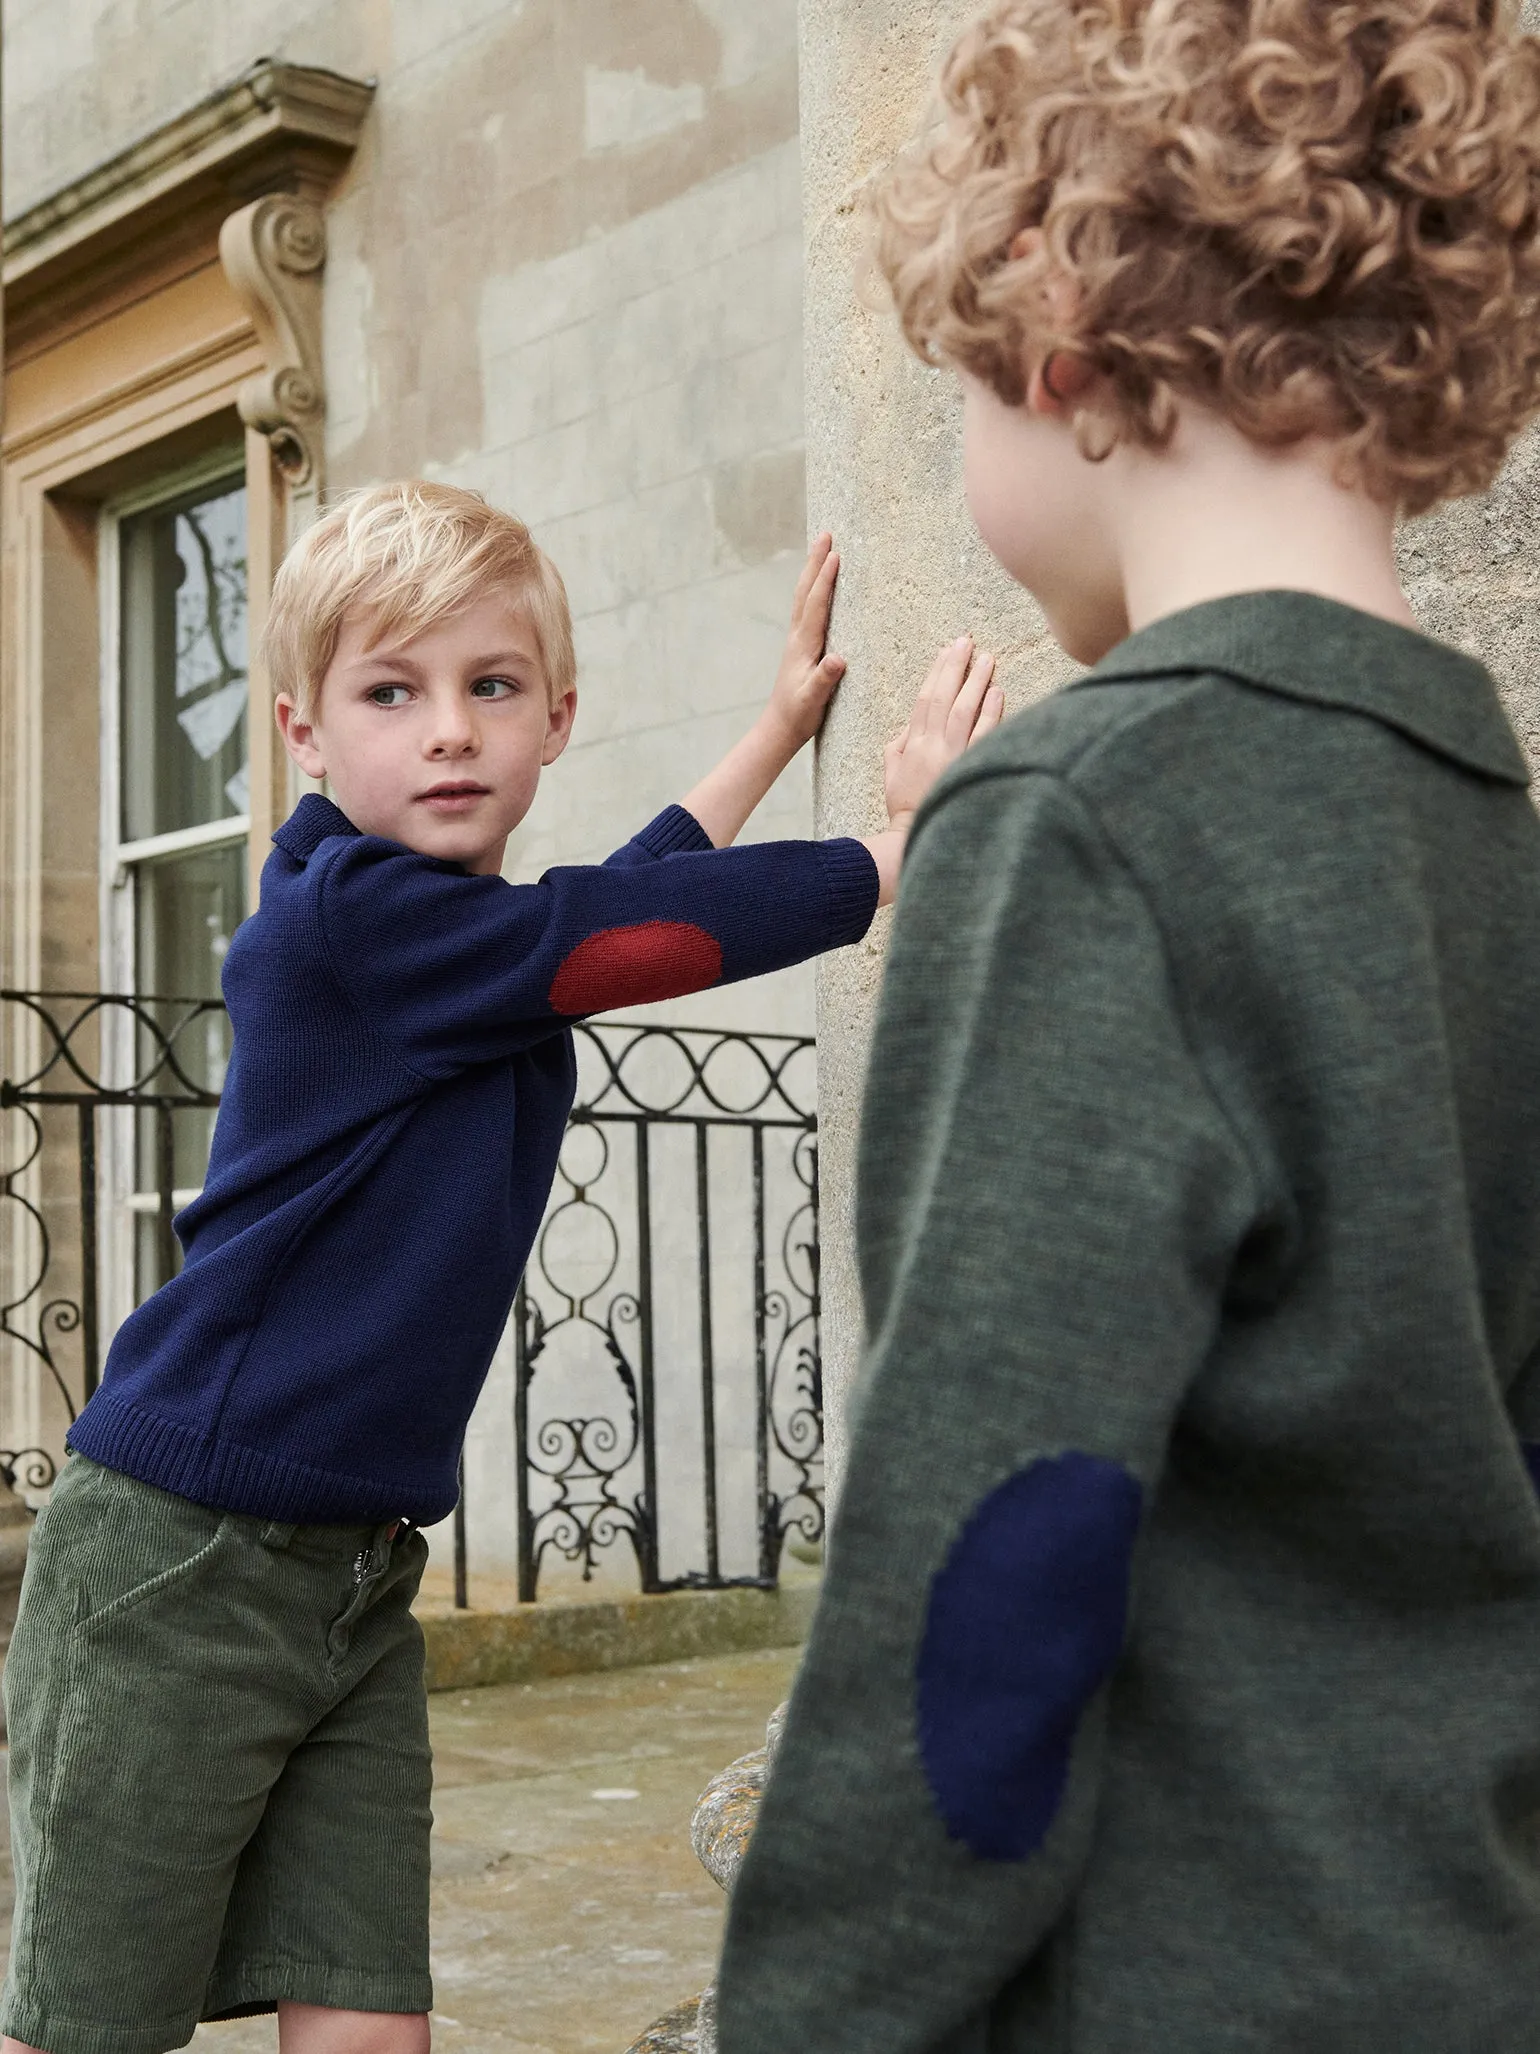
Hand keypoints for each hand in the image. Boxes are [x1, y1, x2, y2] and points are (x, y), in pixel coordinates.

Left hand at [766, 533, 846, 748]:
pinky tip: (819, 587)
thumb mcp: (813, 699)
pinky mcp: (801, 647)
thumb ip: (825, 679)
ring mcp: (797, 641)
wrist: (779, 728)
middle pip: (806, 591)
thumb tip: (838, 659)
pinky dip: (813, 590)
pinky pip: (807, 609)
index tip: (836, 554)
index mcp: (803, 645)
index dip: (826, 579)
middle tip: (826, 535)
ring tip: (822, 550)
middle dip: (815, 562)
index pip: (816, 604)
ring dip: (812, 571)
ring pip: (804, 597)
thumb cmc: (799, 715)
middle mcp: (797, 637)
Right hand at [883, 637, 1002, 829]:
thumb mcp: (892, 770)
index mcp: (912, 743)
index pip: (925, 698)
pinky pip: (982, 735)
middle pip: (944, 696)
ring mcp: (952, 755)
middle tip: (967, 641)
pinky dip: (990, 712)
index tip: (947, 650)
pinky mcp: (969, 768)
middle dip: (955, 666)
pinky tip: (998, 692)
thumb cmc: (905, 805)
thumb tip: (912, 723)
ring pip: (964, 709)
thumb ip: (900, 743)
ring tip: (987, 658)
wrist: (915, 833)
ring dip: (975, 682)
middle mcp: (932, 744)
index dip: (936, 672)